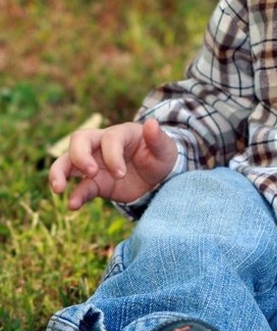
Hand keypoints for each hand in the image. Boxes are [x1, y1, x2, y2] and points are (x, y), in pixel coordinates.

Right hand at [49, 118, 177, 209]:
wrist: (159, 176)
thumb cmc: (160, 156)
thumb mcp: (165, 148)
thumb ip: (158, 138)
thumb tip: (152, 124)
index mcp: (121, 134)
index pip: (109, 139)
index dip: (111, 155)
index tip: (121, 174)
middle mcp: (102, 145)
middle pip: (79, 140)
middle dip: (79, 155)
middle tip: (92, 173)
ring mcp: (95, 164)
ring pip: (68, 161)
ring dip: (60, 172)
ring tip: (58, 188)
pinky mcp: (95, 183)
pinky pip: (80, 188)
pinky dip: (75, 196)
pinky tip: (72, 206)